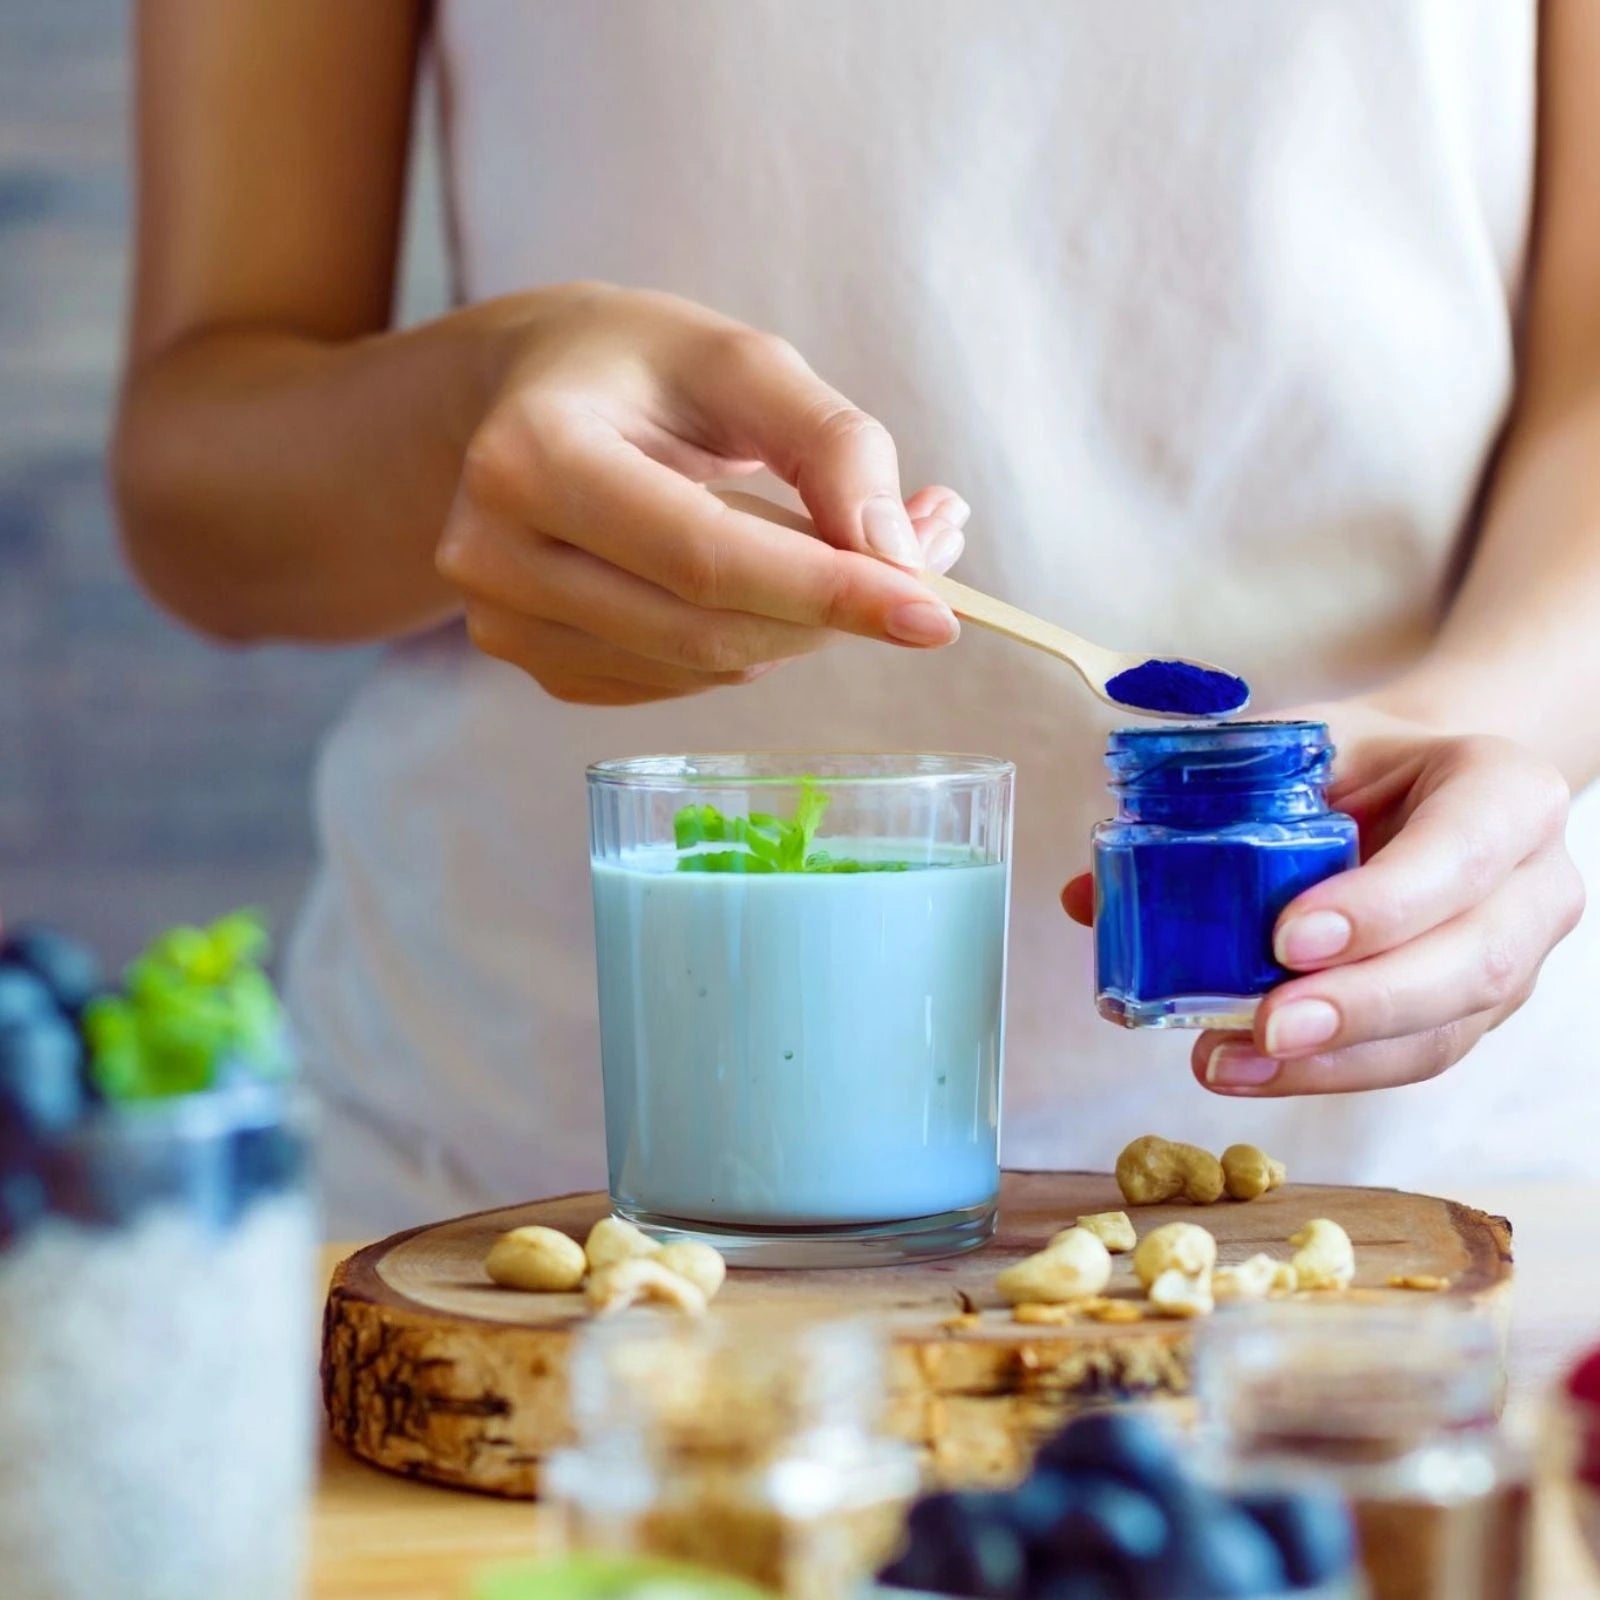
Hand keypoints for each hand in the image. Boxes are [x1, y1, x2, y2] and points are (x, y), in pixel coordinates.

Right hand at [435, 283, 965, 704]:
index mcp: (529, 456)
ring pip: (701, 667)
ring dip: (800, 626)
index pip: (703, 557)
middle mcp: (494, 554)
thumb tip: (898, 558)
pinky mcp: (537, 663)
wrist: (522, 399)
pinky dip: (749, 640)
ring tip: (848, 552)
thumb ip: (830, 443)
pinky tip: (766, 582)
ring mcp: (505, 623)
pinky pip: (678, 682)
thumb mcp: (739, 360)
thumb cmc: (635, 367)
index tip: (936, 612)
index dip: (827, 591)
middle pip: (705, 629)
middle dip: (830, 610)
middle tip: (922, 562)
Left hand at [1061, 700, 1584, 1093]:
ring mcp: (1512, 961)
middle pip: (1469, 963)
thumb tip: (1087, 894)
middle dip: (1361, 1004)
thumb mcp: (1300, 745)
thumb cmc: (1362, 761)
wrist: (1428, 782)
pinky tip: (1249, 1071)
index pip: (1462, 851)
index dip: (1383, 903)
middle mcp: (1532, 884)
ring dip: (1334, 1061)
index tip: (1288, 936)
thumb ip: (1211, 800)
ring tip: (1234, 1062)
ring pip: (1443, 1031)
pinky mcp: (1471, 1016)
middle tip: (1266, 1025)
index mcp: (1505, 792)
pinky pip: (1409, 1060)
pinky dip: (1325, 1074)